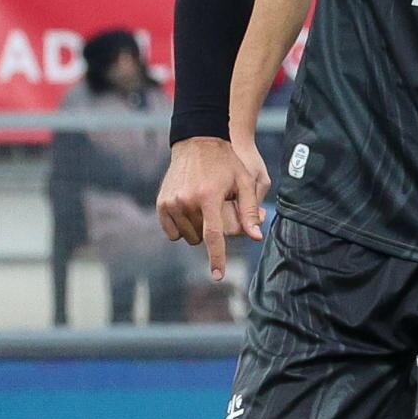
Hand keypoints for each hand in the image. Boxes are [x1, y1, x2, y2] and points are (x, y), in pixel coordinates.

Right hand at [156, 134, 266, 282]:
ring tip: (206, 207)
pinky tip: (191, 212)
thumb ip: (249, 211)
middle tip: (219, 212)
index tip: (217, 275)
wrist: (198, 142)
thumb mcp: (244, 183)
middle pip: (201, 238)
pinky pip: (171, 231)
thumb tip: (256, 237)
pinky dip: (182, 227)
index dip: (216, 257)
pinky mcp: (161, 203)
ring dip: (198, 230)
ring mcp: (170, 202)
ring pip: (187, 236)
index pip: (213, 236)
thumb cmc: (226, 163)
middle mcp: (186, 201)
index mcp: (208, 197)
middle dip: (212, 232)